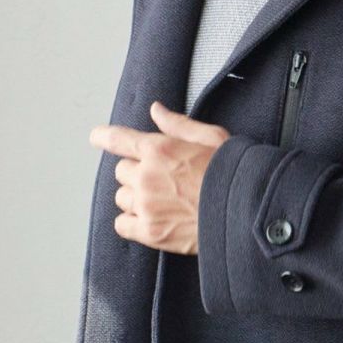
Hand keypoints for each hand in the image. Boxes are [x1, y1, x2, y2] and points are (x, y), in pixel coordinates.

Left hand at [89, 100, 230, 254]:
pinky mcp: (149, 232)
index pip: (117, 139)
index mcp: (158, 149)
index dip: (104, 137)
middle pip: (122, 171)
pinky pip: (122, 225)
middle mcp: (146, 176)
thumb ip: (178, 124)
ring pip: (122, 197)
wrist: (245, 212)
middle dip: (137, 173)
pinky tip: (150, 220)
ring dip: (135, 198)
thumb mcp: (211, 138)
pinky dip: (131, 222)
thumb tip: (156, 110)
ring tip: (162, 201)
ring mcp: (146, 205)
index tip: (97, 137)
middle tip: (162, 180)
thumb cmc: (233, 173)